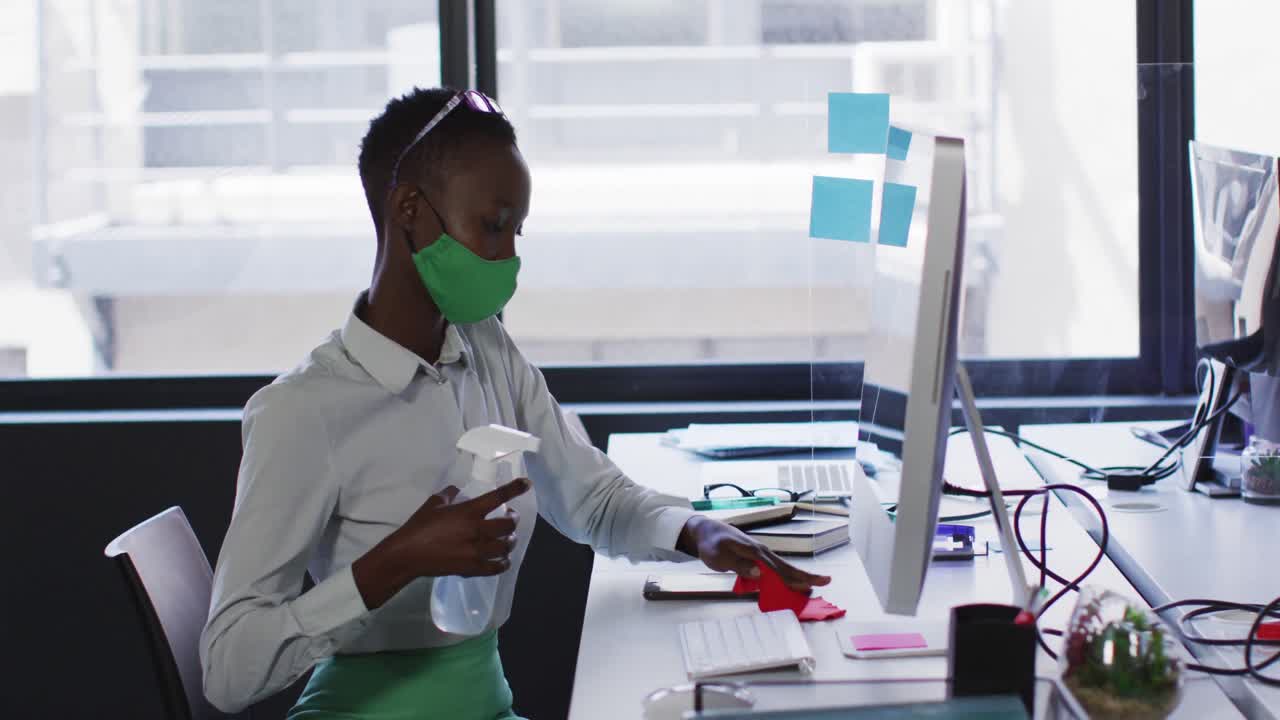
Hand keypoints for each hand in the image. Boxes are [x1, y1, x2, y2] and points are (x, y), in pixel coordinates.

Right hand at [353, 477, 530, 608]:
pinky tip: (502, 559)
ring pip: (507, 546)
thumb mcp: (434, 503)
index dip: (514, 488)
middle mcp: (477, 531)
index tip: (527, 483)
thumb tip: (458, 489)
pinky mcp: (472, 568)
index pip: (497, 497)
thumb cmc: (419, 526)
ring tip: (507, 539)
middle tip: (510, 518)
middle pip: (509, 525)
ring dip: (511, 541)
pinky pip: (497, 567)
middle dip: (514, 520)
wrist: (407, 555)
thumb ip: (450, 494)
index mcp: (468, 511)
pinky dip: (503, 562)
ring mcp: (476, 551)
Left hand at [677, 515, 830, 591]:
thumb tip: (759, 574)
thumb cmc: (711, 544)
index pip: (779, 568)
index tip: (811, 583)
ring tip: (814, 585)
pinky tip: (792, 583)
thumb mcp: (719, 556)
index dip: (795, 577)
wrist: (705, 531)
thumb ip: (738, 565)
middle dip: (806, 575)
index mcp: (755, 551)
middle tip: (826, 581)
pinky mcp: (756, 557)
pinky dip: (785, 576)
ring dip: (798, 577)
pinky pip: (774, 569)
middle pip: (787, 567)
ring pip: (783, 568)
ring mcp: (760, 554)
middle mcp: (761, 552)